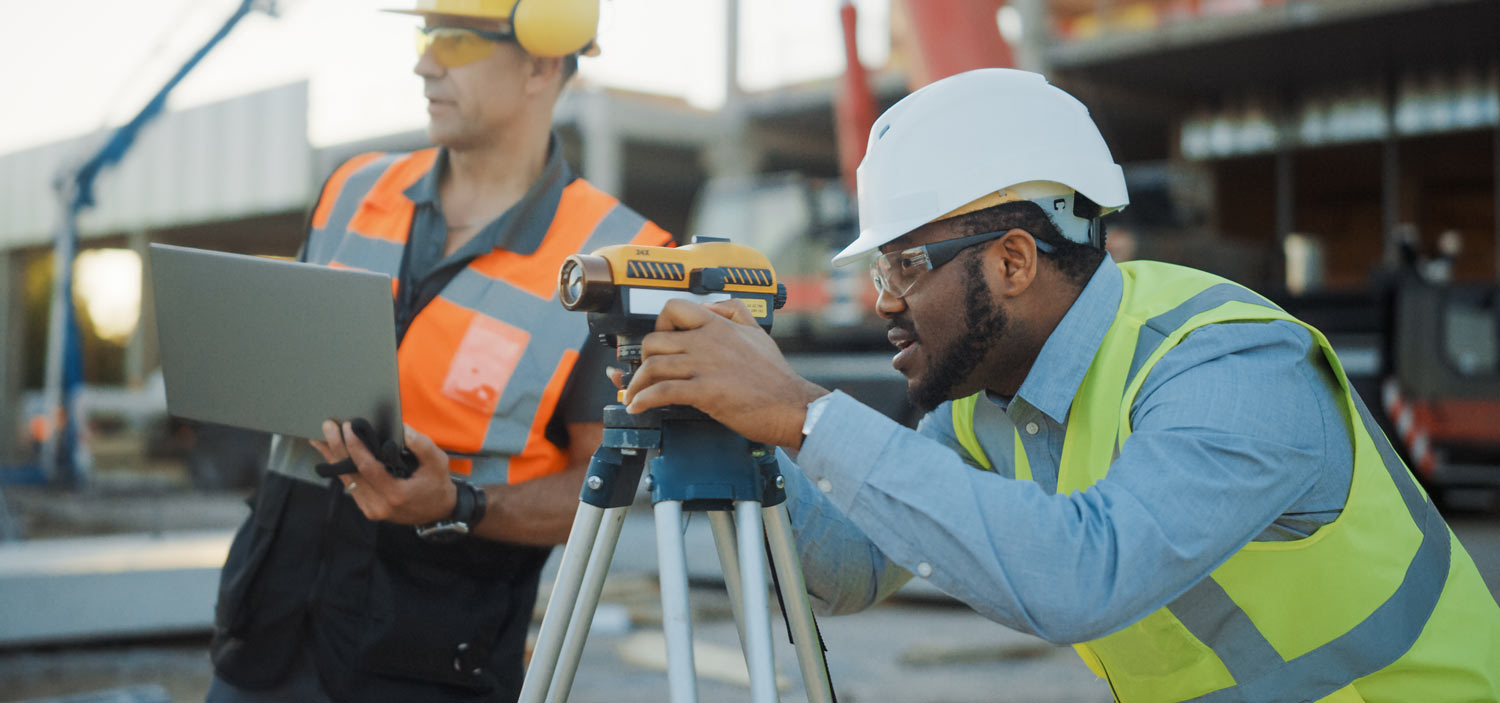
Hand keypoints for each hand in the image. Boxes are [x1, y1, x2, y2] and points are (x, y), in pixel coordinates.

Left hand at [311, 421, 456, 524]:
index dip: (355, 447)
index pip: (367, 468)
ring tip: (320, 437)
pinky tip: (331, 452)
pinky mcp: (367, 508)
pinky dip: (340, 467)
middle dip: (337, 447)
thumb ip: (420, 444)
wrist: (437, 512)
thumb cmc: (437, 484)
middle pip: (351, 473)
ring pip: (346, 480)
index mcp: (395, 495)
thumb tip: (400, 427)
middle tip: (328, 426)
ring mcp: (371, 509)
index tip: (347, 427)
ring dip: (332, 457)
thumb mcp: (437, 462)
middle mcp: (379, 505)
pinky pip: (350, 485)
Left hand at [624, 298, 828, 448]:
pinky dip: (644, 399)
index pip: (673, 308)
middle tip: (646, 372)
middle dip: (643, 358)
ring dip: (637, 383)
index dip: (659, 323)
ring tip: (635, 395)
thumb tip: (710, 306)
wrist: (791, 405)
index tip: (660, 340)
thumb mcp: (757, 331)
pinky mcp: (704, 392)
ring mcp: (704, 367)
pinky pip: (662, 392)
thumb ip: (734, 311)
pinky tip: (638, 406)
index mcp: (717, 325)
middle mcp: (706, 342)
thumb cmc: (776, 376)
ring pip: (653, 366)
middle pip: (654, 340)